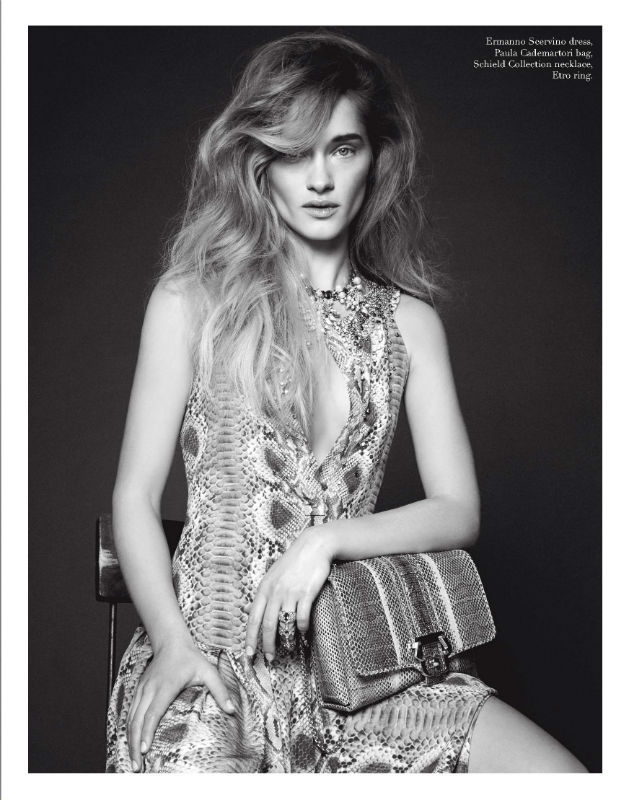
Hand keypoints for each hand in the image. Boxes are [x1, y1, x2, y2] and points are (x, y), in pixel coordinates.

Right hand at [127, 637, 234, 771]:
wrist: (171, 642)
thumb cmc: (191, 658)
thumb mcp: (208, 671)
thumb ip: (220, 691)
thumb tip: (232, 710)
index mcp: (166, 686)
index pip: (154, 712)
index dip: (148, 732)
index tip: (145, 750)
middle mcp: (150, 689)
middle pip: (138, 720)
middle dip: (135, 745)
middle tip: (136, 766)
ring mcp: (142, 689)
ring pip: (131, 718)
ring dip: (129, 740)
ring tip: (133, 761)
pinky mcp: (138, 690)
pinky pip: (130, 713)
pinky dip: (128, 730)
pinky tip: (130, 743)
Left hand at [245, 525, 333, 660]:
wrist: (313, 546)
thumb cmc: (292, 562)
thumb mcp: (271, 576)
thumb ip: (261, 595)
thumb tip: (246, 610)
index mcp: (264, 588)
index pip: (253, 618)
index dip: (250, 638)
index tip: (249, 653)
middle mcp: (275, 592)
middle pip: (267, 625)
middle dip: (267, 645)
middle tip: (269, 658)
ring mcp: (291, 592)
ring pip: (284, 623)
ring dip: (286, 639)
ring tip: (288, 648)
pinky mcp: (307, 593)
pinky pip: (302, 617)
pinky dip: (302, 627)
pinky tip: (303, 631)